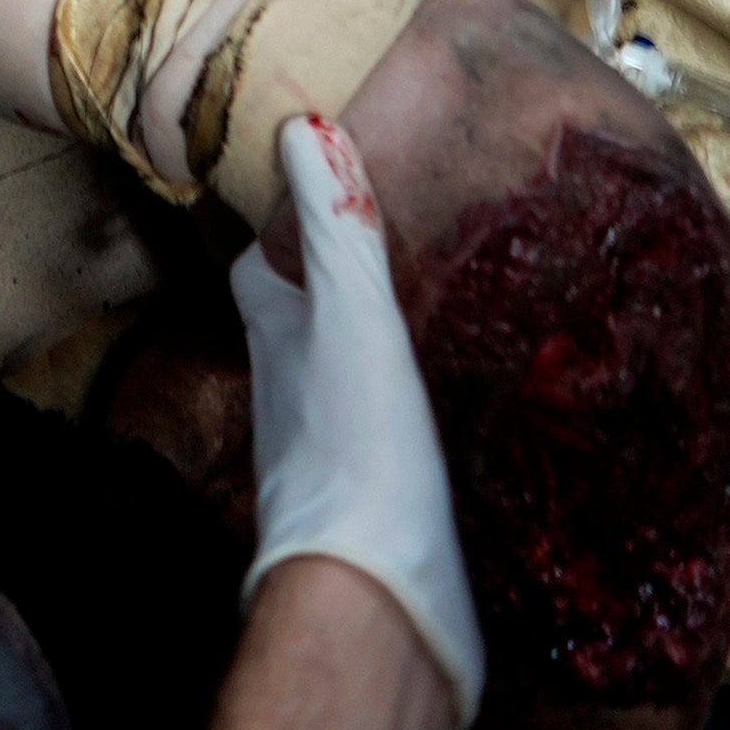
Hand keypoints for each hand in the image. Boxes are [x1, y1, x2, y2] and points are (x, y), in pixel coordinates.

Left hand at [233, 112, 484, 726]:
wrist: (379, 601)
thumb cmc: (357, 448)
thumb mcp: (351, 318)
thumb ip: (334, 231)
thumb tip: (300, 127)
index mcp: (279, 345)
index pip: (258, 270)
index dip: (277, 230)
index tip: (316, 189)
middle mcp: (295, 398)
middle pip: (302, 327)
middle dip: (335, 290)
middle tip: (398, 249)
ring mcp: (339, 458)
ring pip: (350, 384)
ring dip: (384, 352)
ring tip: (445, 315)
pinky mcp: (391, 507)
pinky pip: (399, 441)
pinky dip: (423, 414)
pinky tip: (470, 410)